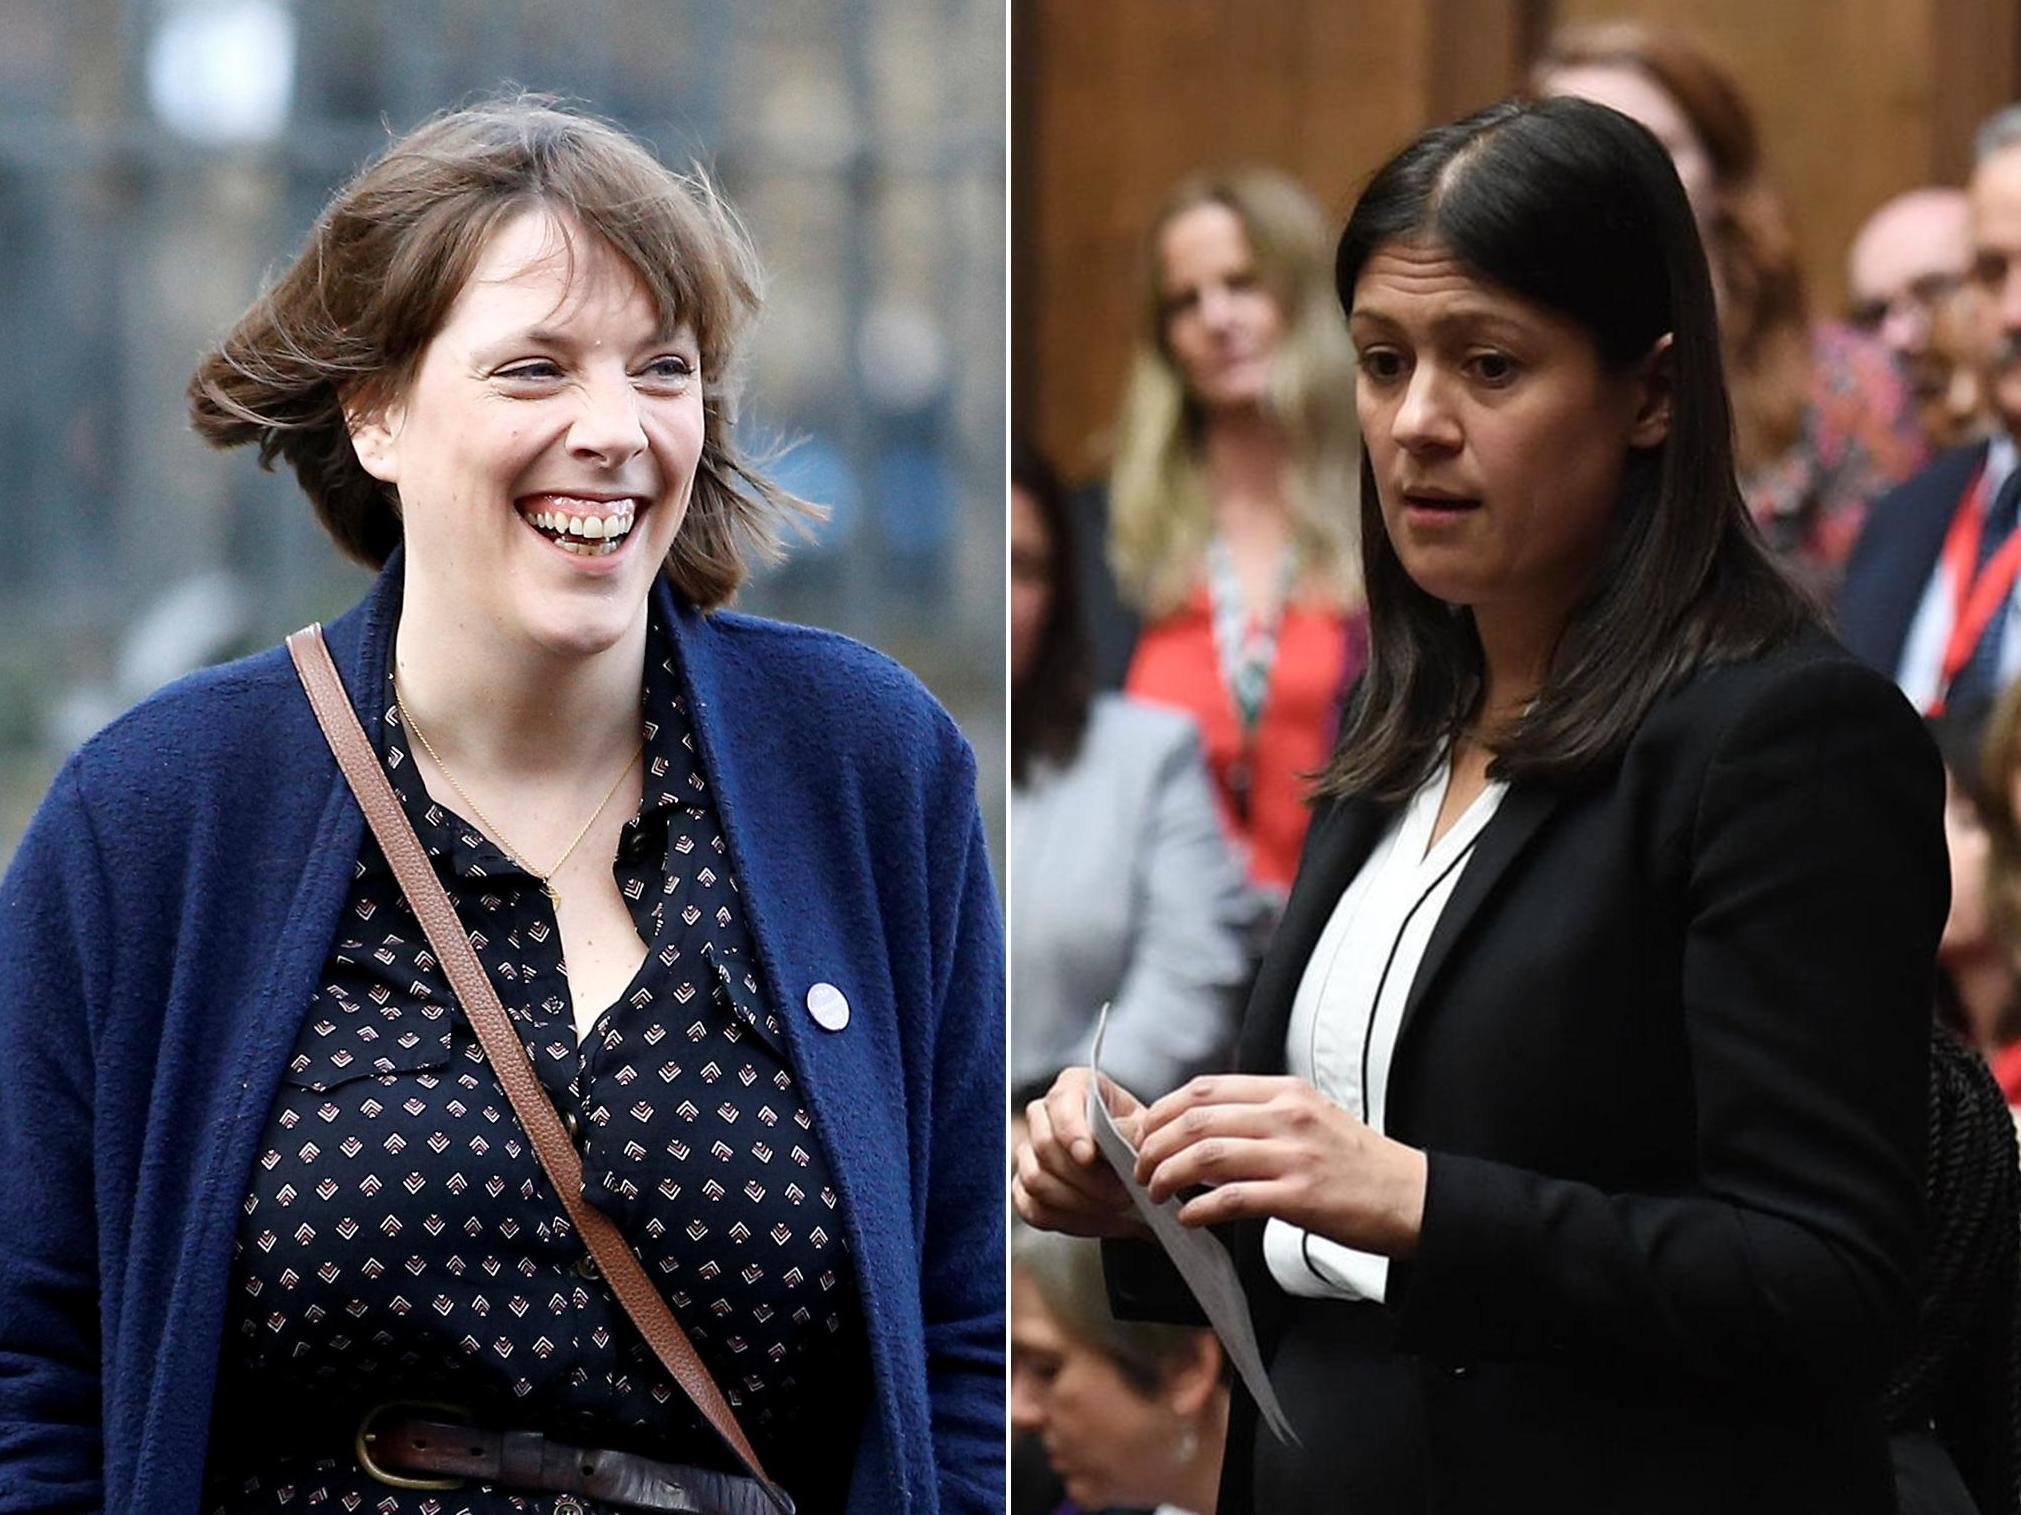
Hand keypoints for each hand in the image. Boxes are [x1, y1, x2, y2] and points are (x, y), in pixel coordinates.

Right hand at [1011, 1068, 1151, 1239]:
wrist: (1134, 1169)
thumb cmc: (1136, 1140)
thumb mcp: (1145, 1129)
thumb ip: (1132, 1129)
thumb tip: (1119, 1134)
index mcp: (1073, 1087)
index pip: (1060, 1104)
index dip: (1071, 1131)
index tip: (1087, 1156)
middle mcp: (1043, 1115)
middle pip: (1045, 1146)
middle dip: (1085, 1178)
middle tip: (1120, 1195)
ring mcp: (1029, 1152)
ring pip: (1036, 1179)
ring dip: (1079, 1202)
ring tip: (1114, 1209)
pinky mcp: (1024, 1188)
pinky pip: (1033, 1208)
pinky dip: (1068, 1220)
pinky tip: (1098, 1219)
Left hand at [1132, 1074, 1427, 1255]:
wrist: (1412, 1198)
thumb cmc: (1358, 1163)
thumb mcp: (1312, 1117)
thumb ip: (1263, 1114)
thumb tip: (1203, 1125)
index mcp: (1286, 1092)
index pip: (1205, 1089)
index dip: (1163, 1110)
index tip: (1145, 1131)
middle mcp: (1287, 1116)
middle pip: (1197, 1119)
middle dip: (1155, 1143)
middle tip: (1140, 1166)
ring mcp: (1294, 1156)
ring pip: (1207, 1154)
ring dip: (1168, 1174)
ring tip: (1155, 1191)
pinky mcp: (1300, 1197)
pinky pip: (1233, 1198)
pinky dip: (1200, 1208)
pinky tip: (1188, 1217)